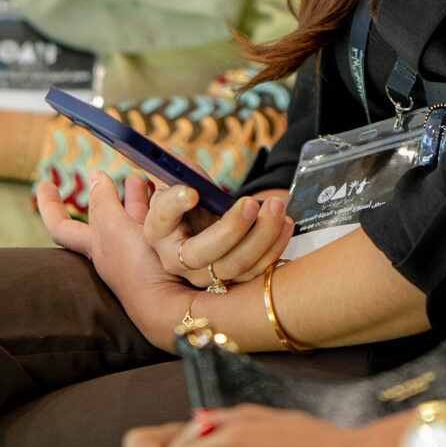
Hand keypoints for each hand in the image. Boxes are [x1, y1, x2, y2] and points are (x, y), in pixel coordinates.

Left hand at [36, 172, 200, 339]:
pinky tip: (169, 195)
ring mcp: (140, 252)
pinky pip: (158, 223)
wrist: (174, 302)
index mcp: (94, 247)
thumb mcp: (112, 229)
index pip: (62, 226)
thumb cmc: (138, 268)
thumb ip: (103, 202)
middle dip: (107, 194)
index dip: (50, 205)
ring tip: (141, 178)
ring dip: (135, 196)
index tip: (45, 183)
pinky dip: (160, 205)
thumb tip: (95, 177)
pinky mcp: (165, 252)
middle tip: (107, 175)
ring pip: (133, 218)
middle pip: (104, 217)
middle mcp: (115, 251)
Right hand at [141, 184, 292, 290]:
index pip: (162, 217)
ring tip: (276, 206)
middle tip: (251, 203)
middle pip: (203, 253)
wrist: (201, 221)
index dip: (175, 205)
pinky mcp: (232, 278)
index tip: (191, 192)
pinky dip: (275, 246)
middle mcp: (176, 258)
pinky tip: (286, 223)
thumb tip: (182, 168)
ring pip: (235, 265)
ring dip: (261, 236)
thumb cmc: (191, 196)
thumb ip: (180, 171)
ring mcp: (205, 274)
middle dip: (231, 229)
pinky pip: (256, 270)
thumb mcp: (180, 180)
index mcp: (158, 228)